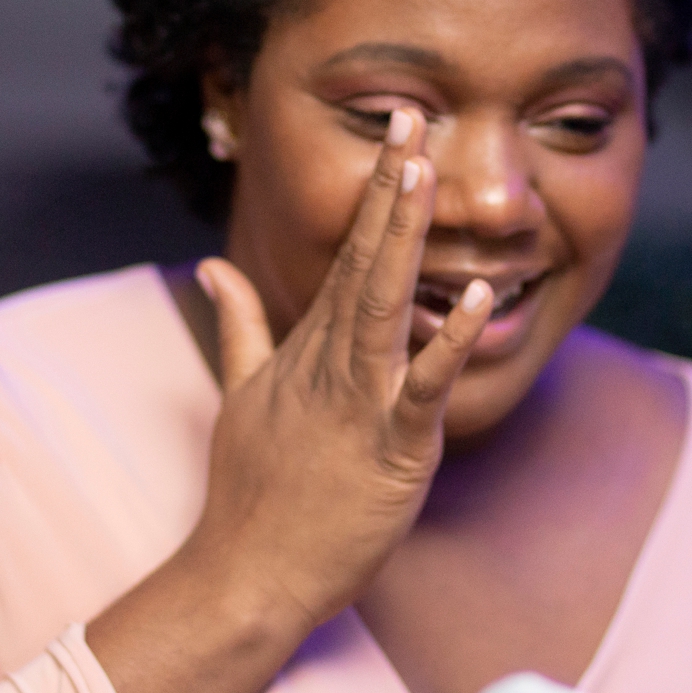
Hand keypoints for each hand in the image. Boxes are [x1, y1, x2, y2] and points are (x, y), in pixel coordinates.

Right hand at [181, 107, 494, 634]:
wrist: (246, 574)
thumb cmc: (249, 493)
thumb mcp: (238, 395)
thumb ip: (238, 324)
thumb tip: (215, 266)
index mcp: (309, 348)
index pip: (348, 253)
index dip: (376, 191)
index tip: (398, 132)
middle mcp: (332, 362)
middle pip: (365, 259)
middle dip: (390, 188)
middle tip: (412, 117)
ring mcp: (360, 401)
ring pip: (385, 304)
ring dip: (406, 238)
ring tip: (424, 174)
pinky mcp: (391, 447)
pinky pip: (424, 386)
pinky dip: (448, 339)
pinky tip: (475, 294)